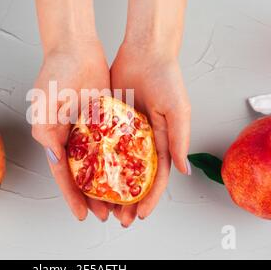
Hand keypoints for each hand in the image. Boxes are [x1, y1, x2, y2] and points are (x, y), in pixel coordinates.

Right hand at [31, 41, 111, 221]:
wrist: (75, 47)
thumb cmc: (54, 74)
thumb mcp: (44, 105)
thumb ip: (46, 133)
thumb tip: (54, 159)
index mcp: (54, 137)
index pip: (64, 173)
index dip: (72, 196)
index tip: (82, 214)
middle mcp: (71, 137)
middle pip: (82, 174)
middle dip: (92, 196)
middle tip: (105, 215)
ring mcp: (89, 130)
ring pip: (99, 164)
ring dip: (107, 184)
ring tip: (118, 203)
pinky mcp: (105, 120)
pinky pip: (112, 145)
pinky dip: (118, 162)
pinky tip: (128, 176)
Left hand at [110, 42, 190, 226]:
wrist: (145, 52)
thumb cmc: (167, 79)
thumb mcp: (178, 111)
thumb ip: (179, 139)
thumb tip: (183, 170)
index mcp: (161, 141)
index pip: (156, 178)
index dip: (149, 198)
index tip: (139, 215)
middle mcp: (142, 140)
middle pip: (133, 177)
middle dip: (127, 199)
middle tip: (117, 217)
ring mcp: (123, 131)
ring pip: (114, 165)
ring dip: (109, 185)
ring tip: (100, 204)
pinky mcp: (108, 119)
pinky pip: (100, 143)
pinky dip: (95, 160)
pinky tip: (87, 175)